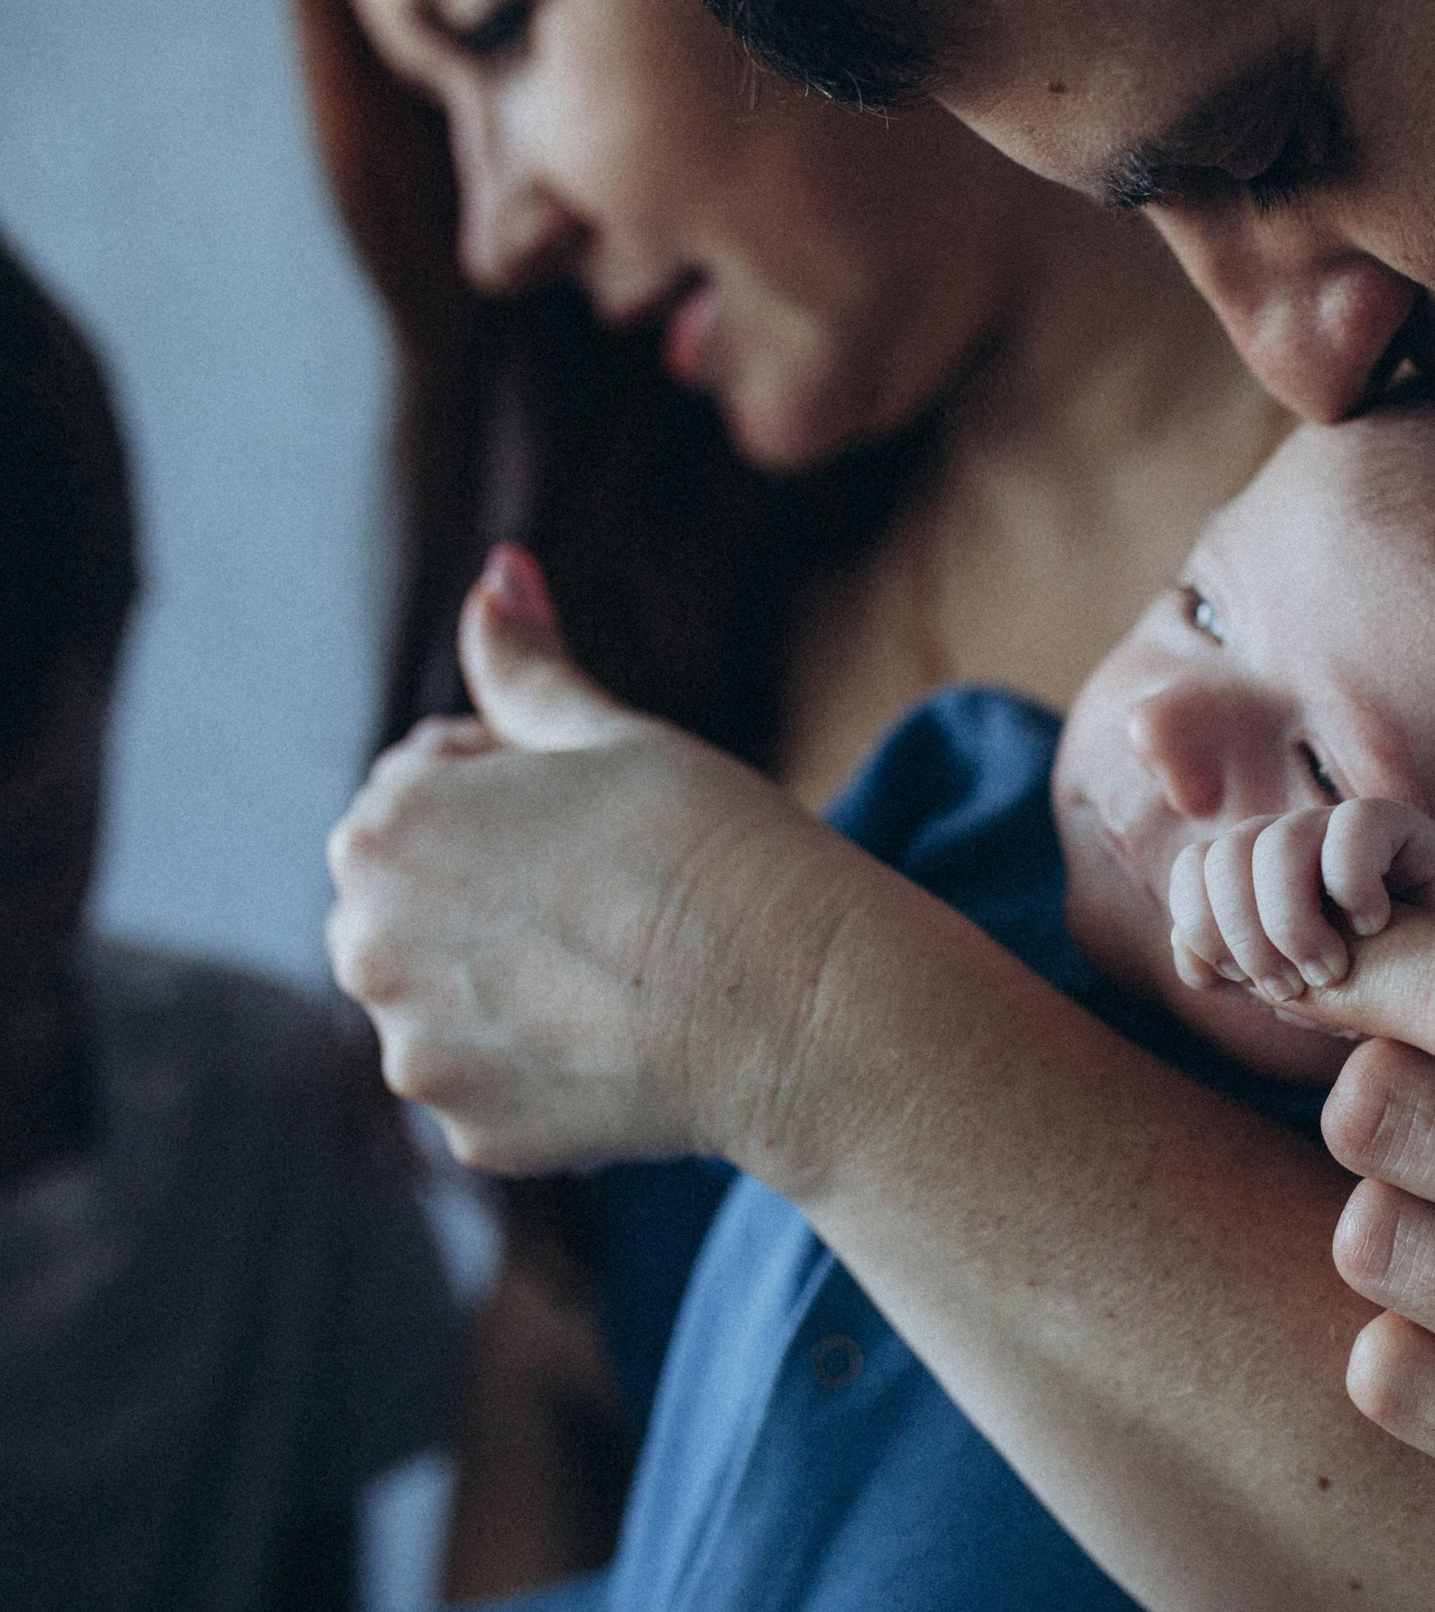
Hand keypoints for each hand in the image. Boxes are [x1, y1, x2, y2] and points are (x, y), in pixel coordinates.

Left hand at [326, 545, 853, 1175]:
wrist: (798, 1006)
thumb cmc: (716, 846)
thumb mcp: (614, 736)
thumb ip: (527, 665)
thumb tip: (496, 572)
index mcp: (381, 829)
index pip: (424, 788)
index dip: (519, 787)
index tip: (603, 815)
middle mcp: (365, 947)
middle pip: (420, 899)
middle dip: (494, 890)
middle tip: (617, 892)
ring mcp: (415, 1053)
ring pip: (453, 995)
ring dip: (515, 979)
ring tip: (625, 966)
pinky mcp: (473, 1133)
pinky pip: (497, 1079)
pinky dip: (549, 1061)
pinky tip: (629, 1035)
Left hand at [1166, 799, 1434, 1004]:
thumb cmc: (1357, 989)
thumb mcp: (1283, 989)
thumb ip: (1227, 969)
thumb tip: (1187, 951)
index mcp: (1249, 870)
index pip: (1193, 868)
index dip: (1205, 926)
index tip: (1243, 981)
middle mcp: (1286, 838)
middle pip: (1224, 856)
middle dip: (1247, 936)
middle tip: (1288, 988)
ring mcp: (1336, 827)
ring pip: (1277, 843)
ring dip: (1293, 922)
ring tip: (1330, 970)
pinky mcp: (1394, 824)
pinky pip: (1353, 827)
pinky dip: (1353, 886)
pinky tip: (1373, 925)